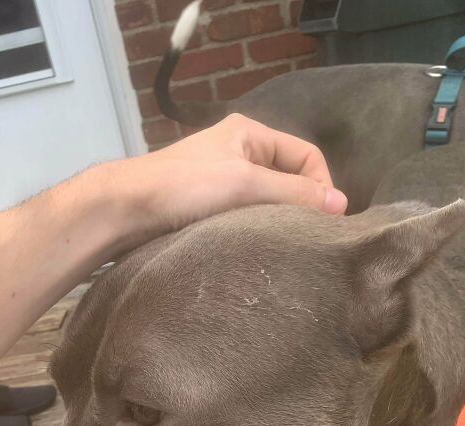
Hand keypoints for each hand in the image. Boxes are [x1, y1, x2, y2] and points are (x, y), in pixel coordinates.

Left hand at [115, 113, 346, 244]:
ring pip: (267, 204)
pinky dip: (255, 233)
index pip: (306, 156)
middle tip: (306, 239)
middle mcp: (239, 154)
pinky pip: (246, 220)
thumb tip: (341, 205)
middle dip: (299, 208)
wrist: (124, 210)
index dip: (320, 186)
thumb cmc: (183, 188)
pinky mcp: (208, 211)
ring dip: (276, 224)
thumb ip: (292, 192)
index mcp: (250, 134)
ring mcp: (223, 184)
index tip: (322, 221)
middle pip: (288, 181)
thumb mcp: (244, 183)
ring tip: (282, 248)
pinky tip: (257, 251)